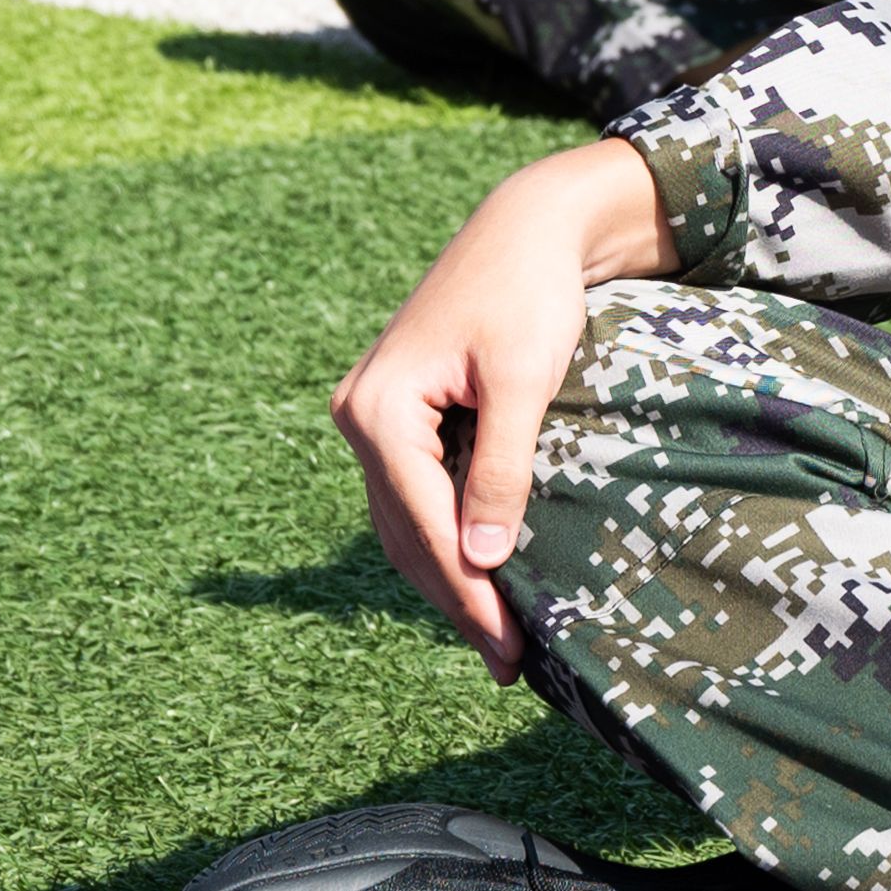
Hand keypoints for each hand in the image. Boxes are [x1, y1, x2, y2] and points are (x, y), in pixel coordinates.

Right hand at [329, 141, 676, 677]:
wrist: (527, 227)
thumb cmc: (530, 293)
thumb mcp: (523, 383)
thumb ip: (501, 471)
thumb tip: (482, 562)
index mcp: (378, 409)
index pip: (423, 525)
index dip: (468, 594)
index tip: (511, 650)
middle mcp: (360, 416)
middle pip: (405, 534)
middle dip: (456, 599)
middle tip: (508, 662)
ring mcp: (374, 417)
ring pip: (405, 523)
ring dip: (448, 578)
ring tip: (497, 637)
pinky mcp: (399, 416)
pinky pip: (416, 495)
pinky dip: (446, 538)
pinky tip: (482, 575)